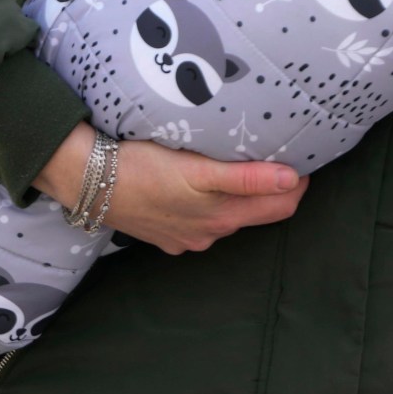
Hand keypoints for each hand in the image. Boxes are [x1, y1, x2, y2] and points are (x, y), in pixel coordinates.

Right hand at [34, 123, 307, 254]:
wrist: (87, 181)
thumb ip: (245, 178)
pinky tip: (201, 187)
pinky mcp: (166, 237)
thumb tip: (290, 180)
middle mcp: (210, 233)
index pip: (281, 205)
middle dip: (277, 189)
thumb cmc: (143, 167)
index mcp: (223, 217)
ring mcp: (187, 238)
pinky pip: (201, 223)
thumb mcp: (197, 171)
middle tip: (285, 155)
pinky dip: (211, 207)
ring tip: (245, 164)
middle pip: (260, 213)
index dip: (298, 182)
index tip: (305, 155)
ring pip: (230, 217)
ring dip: (243, 197)